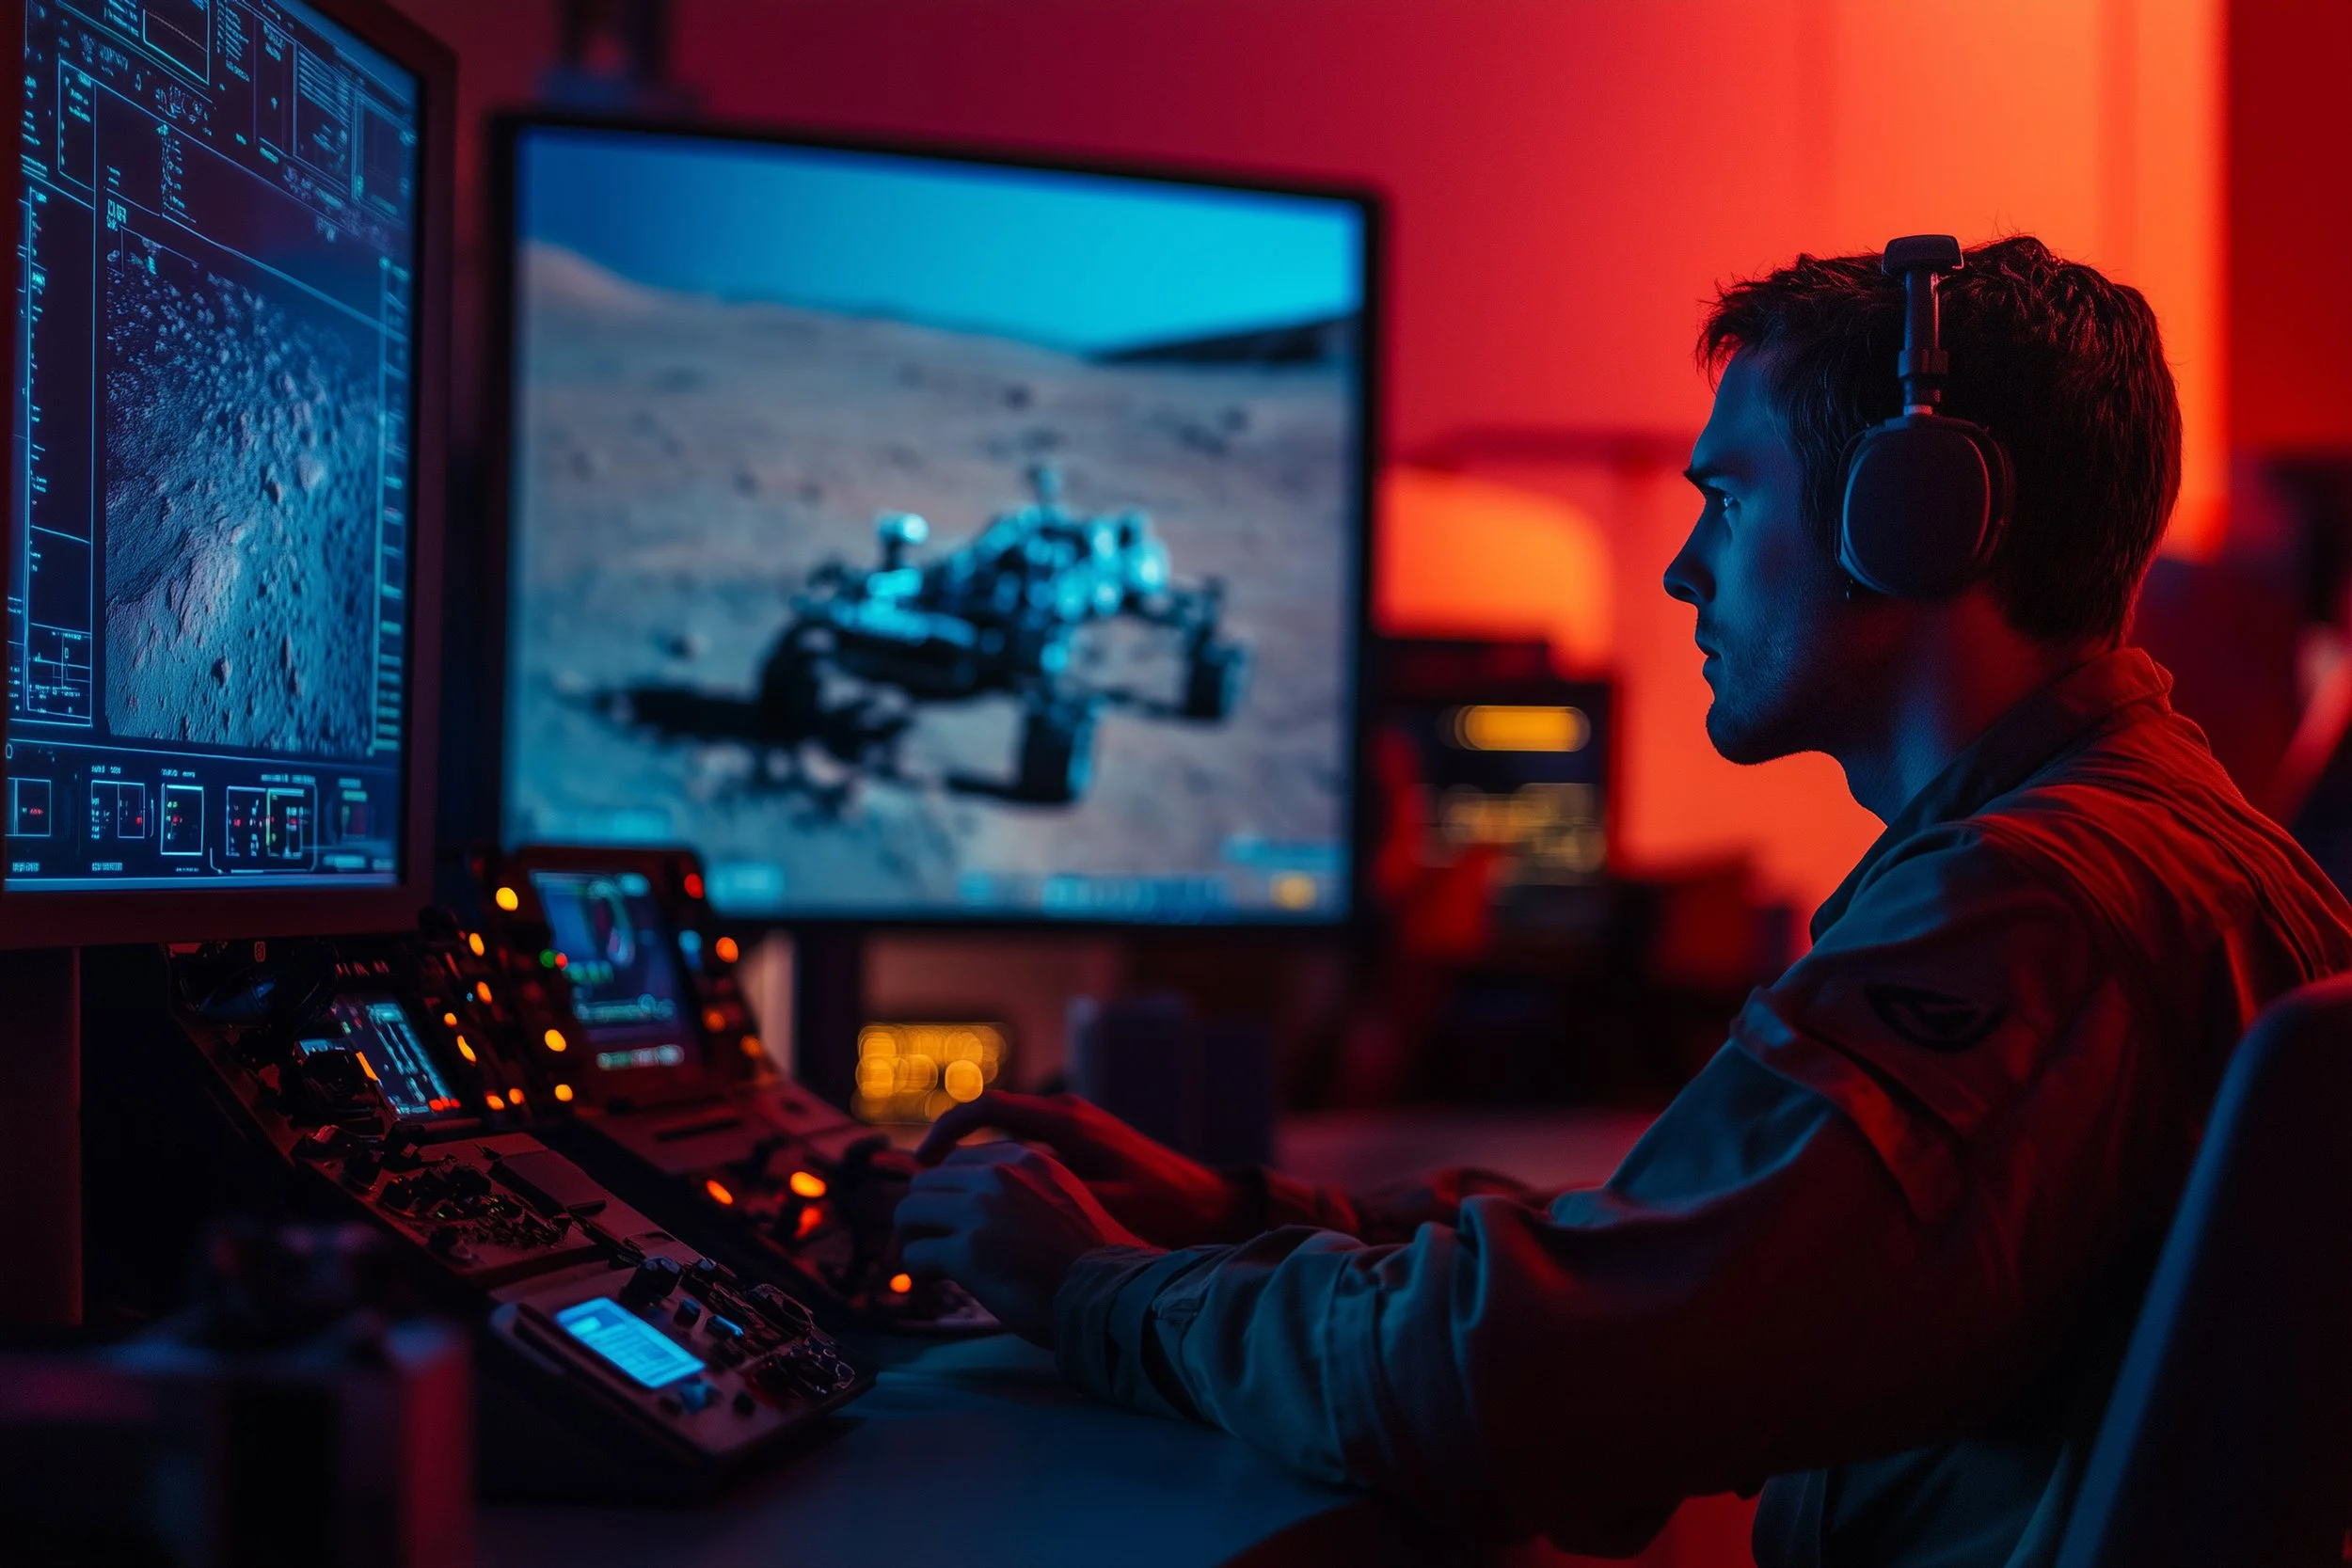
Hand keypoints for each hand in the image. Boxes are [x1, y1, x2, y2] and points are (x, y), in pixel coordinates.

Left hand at [895, 1143, 1151, 1344]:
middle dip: (921, 1217)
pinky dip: (917, 1272)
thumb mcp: (1059, 1200)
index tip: (944, 1221)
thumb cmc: (1089, 1260)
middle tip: (930, 1249)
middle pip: (924, 1182)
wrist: (1109, 1294)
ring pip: (908, 1211)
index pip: (956, 1162)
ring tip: (928, 1268)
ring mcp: (981, 1210)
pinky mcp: (968, 1250)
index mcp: (1023, 1159)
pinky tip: (933, 1285)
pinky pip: (916, 1254)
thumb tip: (968, 1209)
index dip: (944, 1194)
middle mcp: (999, 1175)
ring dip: (912, 1241)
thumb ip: (1019, 1192)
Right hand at [915, 1091, 1244, 1247]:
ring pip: (1005, 1135)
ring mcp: (1075, 1129)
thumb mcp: (1106, 1206)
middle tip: (919, 1191)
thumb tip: (986, 1208)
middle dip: (950, 1151)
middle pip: (988, 1119)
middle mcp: (1066, 1116)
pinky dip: (999, 1168)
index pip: (987, 1109)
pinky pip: (1025, 1146)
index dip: (945, 1134)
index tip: (919, 1166)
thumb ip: (1051, 1198)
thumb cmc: (1165, 1209)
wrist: (1212, 1205)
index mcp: (1067, 1124)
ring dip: (973, 1162)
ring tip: (943, 1202)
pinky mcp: (1082, 1147)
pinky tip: (988, 1206)